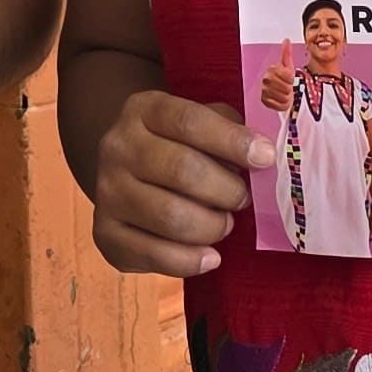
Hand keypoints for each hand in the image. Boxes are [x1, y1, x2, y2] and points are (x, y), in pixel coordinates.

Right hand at [90, 88, 267, 278]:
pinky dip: (192, 261)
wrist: (126, 175)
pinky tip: (211, 256)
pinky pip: (155, 255)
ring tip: (225, 224)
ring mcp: (107, 192)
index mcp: (143, 110)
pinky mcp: (106, 234)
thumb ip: (229, 130)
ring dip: (212, 226)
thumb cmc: (178, 147)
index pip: (189, 121)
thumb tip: (264, 153)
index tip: (265, 158)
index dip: (232, 141)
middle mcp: (117, 147)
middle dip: (226, 190)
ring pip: (171, 216)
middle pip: (182, 170)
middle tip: (243, 200)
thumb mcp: (200, 123)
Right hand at [256, 44, 297, 114]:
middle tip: (288, 87)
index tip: (290, 79)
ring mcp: (264, 91)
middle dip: (289, 88)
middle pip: (285, 87)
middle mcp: (266, 80)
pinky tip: (281, 99)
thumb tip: (286, 40)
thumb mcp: (287, 66)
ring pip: (282, 97)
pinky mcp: (264, 101)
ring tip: (285, 93)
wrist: (280, 92)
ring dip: (286, 97)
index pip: (287, 76)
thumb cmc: (284, 79)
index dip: (291, 79)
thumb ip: (286, 53)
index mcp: (271, 69)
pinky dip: (282, 104)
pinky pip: (278, 105)